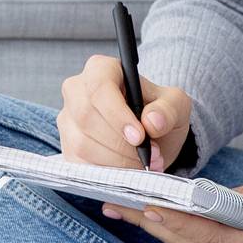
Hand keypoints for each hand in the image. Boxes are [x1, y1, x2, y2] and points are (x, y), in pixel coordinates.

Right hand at [57, 54, 193, 170]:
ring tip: (145, 163)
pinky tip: (128, 170)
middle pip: (86, 117)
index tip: (139, 137)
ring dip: (117, 161)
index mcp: (101, 69)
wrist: (151, 138)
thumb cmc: (159, 113)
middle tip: (150, 155)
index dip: (117, 114)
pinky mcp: (67, 147)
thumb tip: (152, 121)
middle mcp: (77, 90)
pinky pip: (80, 164)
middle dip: (120, 144)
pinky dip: (107, 173)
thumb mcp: (176, 105)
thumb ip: (168, 109)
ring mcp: (68, 120)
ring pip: (82, 144)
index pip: (99, 87)